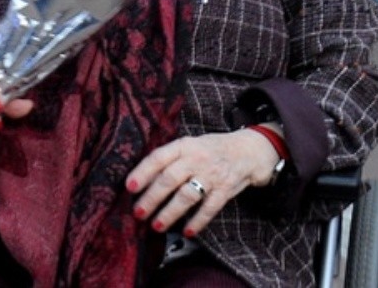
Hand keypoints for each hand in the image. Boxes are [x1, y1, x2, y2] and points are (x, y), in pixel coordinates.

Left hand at [125, 128, 279, 236]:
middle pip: (170, 179)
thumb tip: (142, 181)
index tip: (129, 187)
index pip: (159, 158)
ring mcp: (212, 175)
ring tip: (156, 225)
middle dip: (152, 198)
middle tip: (138, 212)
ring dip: (170, 213)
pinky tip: (187, 232)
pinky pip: (209, 208)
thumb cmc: (209, 150)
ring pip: (187, 196)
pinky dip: (198, 221)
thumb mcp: (189, 146)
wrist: (248, 151)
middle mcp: (197, 159)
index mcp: (184, 146)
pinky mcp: (225, 190)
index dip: (142, 172)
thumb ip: (169, 160)